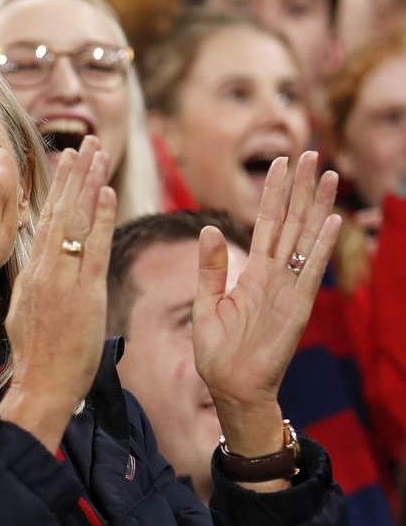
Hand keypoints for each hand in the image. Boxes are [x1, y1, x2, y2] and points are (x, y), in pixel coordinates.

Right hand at [0, 136, 117, 451]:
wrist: (40, 386)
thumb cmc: (36, 357)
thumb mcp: (24, 311)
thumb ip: (35, 282)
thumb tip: (42, 258)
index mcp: (31, 274)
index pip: (48, 220)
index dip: (59, 188)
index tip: (67, 160)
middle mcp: (44, 270)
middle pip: (61, 212)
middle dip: (74, 175)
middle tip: (86, 143)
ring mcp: (63, 280)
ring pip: (76, 222)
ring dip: (88, 184)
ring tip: (97, 153)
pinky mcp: (85, 295)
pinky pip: (95, 249)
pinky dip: (101, 218)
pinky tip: (107, 192)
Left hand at [193, 151, 341, 458]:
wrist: (230, 386)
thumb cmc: (218, 350)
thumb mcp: (207, 303)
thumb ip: (210, 267)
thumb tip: (208, 228)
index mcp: (253, 273)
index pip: (266, 224)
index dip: (272, 194)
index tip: (279, 162)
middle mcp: (276, 275)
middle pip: (290, 222)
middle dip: (298, 188)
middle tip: (309, 153)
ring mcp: (289, 289)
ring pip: (305, 238)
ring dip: (315, 206)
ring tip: (325, 174)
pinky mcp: (297, 307)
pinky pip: (311, 271)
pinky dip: (322, 246)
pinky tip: (331, 220)